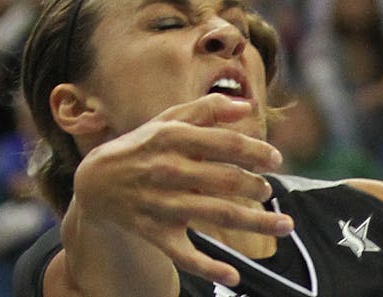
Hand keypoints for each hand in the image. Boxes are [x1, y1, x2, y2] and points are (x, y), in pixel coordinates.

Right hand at [69, 94, 289, 285]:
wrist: (97, 181)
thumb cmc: (145, 145)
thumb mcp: (170, 119)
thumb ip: (209, 108)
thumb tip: (247, 106)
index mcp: (174, 138)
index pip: (226, 144)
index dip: (256, 151)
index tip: (276, 160)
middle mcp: (168, 170)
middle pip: (226, 180)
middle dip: (257, 186)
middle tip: (268, 190)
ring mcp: (162, 204)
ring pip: (217, 215)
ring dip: (256, 222)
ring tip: (286, 225)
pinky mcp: (155, 232)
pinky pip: (184, 254)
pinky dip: (208, 268)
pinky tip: (234, 276)